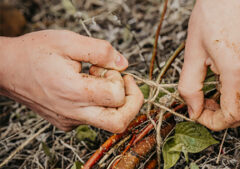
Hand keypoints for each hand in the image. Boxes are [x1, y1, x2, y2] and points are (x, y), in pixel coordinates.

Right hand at [0, 30, 143, 132]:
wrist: (7, 70)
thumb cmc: (34, 53)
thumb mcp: (67, 41)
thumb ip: (100, 50)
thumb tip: (124, 64)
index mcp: (74, 92)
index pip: (116, 97)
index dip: (120, 80)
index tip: (108, 67)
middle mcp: (73, 112)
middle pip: (119, 123)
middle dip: (133, 102)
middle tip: (126, 82)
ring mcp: (70, 120)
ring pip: (108, 121)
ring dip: (113, 100)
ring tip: (96, 79)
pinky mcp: (66, 122)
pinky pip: (94, 118)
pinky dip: (99, 102)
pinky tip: (84, 85)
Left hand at [179, 0, 239, 130]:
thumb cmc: (212, 12)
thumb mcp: (193, 51)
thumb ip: (189, 86)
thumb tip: (193, 110)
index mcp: (238, 70)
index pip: (232, 115)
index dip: (212, 122)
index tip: (197, 113)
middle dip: (225, 119)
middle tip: (205, 106)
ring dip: (233, 106)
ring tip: (212, 91)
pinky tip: (224, 79)